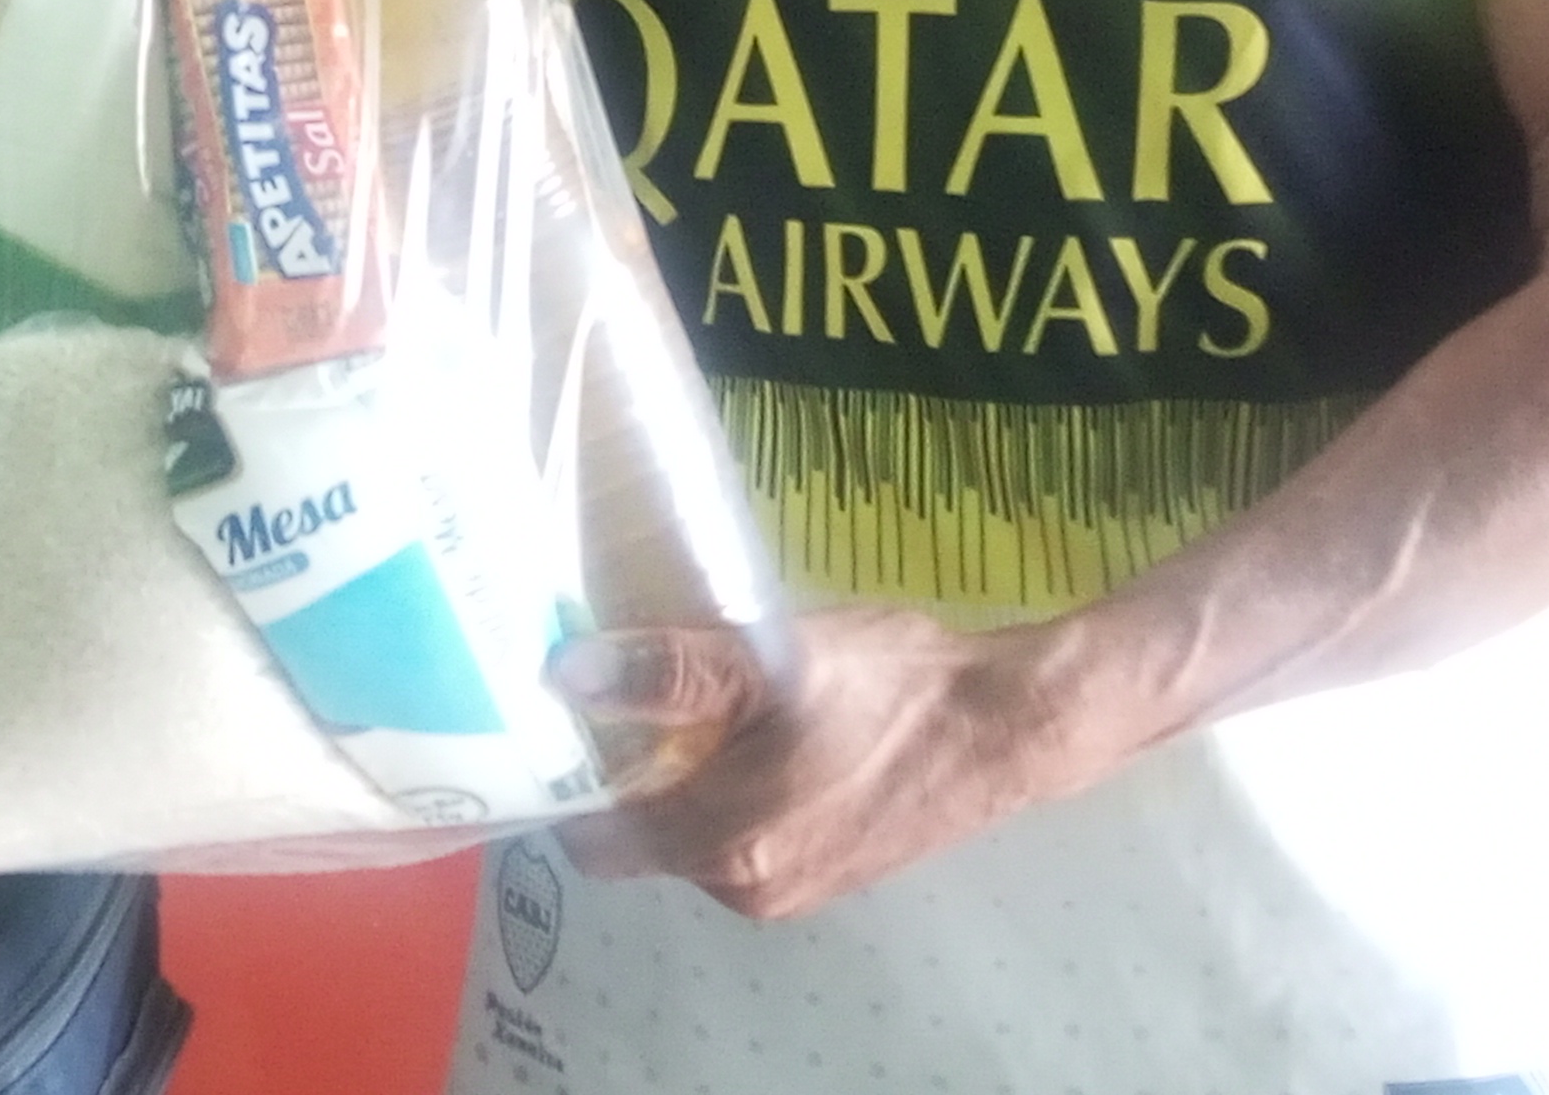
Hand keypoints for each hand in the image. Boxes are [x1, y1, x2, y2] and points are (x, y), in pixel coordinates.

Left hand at [555, 608, 1095, 921]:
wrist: (1003, 724)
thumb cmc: (887, 687)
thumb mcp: (767, 661)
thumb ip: (666, 671)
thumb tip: (566, 674)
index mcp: (722, 847)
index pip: (594, 839)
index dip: (562, 778)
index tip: (545, 712)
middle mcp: (744, 888)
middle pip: (640, 833)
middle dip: (620, 766)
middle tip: (608, 677)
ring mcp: (789, 887)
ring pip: (691, 831)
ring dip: (676, 770)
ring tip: (673, 685)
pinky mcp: (824, 869)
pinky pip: (740, 832)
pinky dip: (725, 784)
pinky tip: (743, 718)